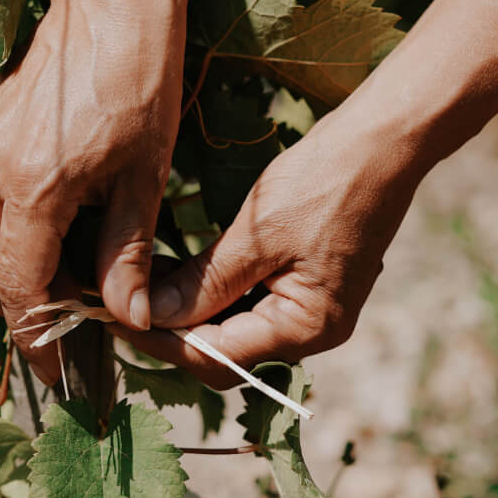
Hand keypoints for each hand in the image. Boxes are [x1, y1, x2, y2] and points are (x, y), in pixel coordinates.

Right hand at [0, 0, 183, 381]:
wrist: (111, 0)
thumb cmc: (141, 81)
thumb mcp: (146, 175)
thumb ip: (124, 252)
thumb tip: (124, 320)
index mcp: (35, 190)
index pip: (17, 292)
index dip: (35, 342)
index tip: (56, 372)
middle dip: (12, 304)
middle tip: (62, 304)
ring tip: (34, 259)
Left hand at [144, 94, 422, 382]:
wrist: (383, 141)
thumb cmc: (324, 180)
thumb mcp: (256, 233)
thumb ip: (205, 283)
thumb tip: (152, 315)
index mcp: (307, 328)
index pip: (216, 356)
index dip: (160, 340)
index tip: (114, 316)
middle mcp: (315, 332)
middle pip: (226, 354)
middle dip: (172, 332)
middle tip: (121, 303)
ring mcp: (315, 311)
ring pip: (236, 331)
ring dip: (190, 313)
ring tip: (142, 285)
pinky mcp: (310, 286)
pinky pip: (252, 306)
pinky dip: (215, 295)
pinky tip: (179, 274)